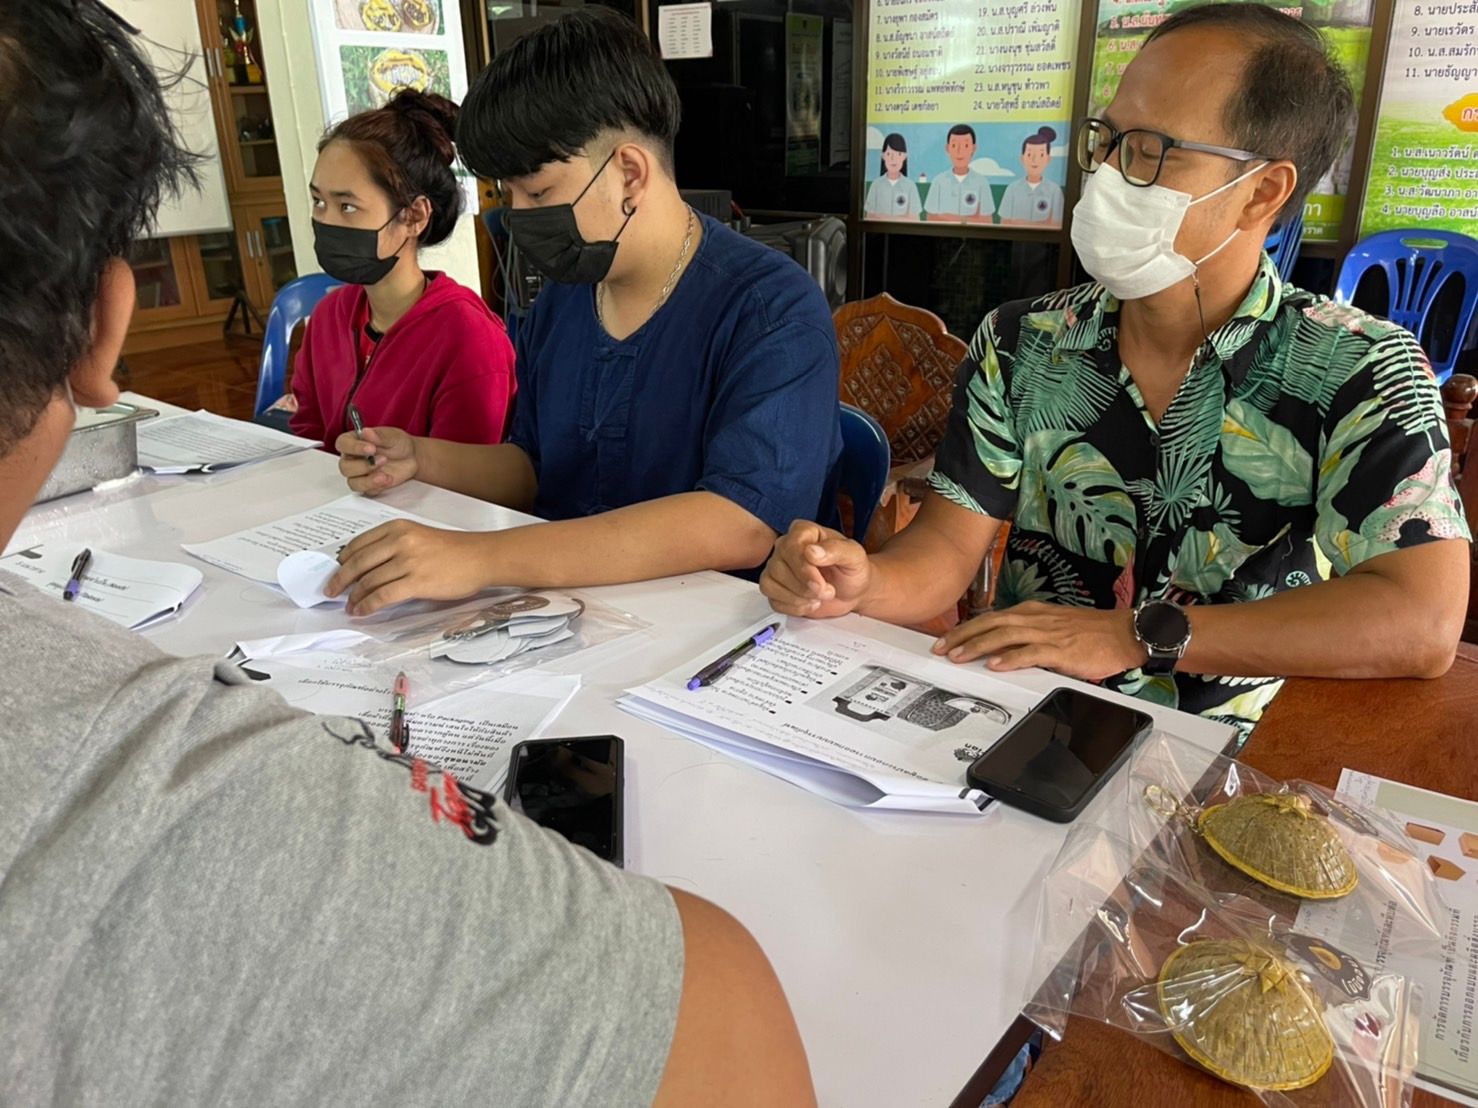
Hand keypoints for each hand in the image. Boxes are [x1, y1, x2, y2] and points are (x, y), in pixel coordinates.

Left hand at [326, 521, 491, 616]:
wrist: (482, 557)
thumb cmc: (455, 550)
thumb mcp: (419, 536)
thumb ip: (394, 546)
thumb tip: (368, 568)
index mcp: (398, 528)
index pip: (359, 544)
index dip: (343, 561)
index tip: (336, 572)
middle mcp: (400, 541)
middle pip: (358, 563)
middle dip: (340, 580)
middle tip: (331, 591)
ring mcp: (408, 561)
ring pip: (368, 581)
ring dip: (354, 597)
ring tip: (349, 606)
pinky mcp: (417, 582)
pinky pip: (382, 596)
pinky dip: (367, 605)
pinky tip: (362, 611)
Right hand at [335, 426, 417, 495]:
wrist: (411, 458)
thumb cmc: (398, 444)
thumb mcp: (392, 436)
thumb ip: (378, 435)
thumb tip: (366, 432)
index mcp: (354, 442)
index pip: (343, 444)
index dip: (354, 447)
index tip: (371, 448)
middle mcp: (353, 458)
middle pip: (345, 466)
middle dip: (363, 465)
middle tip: (383, 460)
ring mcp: (360, 474)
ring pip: (352, 482)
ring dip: (368, 480)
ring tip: (385, 475)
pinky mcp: (368, 486)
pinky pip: (365, 491)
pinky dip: (376, 487)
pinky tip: (388, 480)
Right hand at [760, 521, 871, 618]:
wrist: (852, 590)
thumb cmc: (852, 569)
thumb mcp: (854, 556)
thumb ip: (835, 550)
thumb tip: (812, 551)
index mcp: (804, 532)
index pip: (791, 546)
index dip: (803, 568)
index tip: (820, 582)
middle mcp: (786, 547)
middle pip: (778, 567)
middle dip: (804, 587)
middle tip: (827, 591)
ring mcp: (778, 568)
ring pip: (771, 585)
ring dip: (798, 598)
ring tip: (819, 597)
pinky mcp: (775, 588)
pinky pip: (772, 600)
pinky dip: (793, 607)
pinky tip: (809, 603)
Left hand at [932, 602, 1147, 682]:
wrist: (1125, 632)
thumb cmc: (1093, 633)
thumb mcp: (1054, 628)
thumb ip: (1028, 636)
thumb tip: (1002, 650)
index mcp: (1033, 612)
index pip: (991, 618)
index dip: (966, 629)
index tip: (947, 639)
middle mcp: (1036, 618)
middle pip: (991, 623)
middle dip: (963, 636)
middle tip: (941, 648)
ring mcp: (1048, 632)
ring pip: (1005, 635)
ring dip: (979, 646)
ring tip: (958, 656)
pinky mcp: (1062, 649)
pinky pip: (1031, 653)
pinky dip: (1011, 658)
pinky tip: (996, 665)